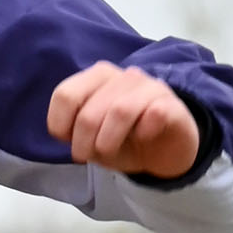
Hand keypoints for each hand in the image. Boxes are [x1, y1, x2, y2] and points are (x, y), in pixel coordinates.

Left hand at [47, 61, 199, 178]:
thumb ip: (73, 128)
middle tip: (85, 156)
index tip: (67, 141)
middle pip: (89, 111)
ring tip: (107, 152)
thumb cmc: (122, 139)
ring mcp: (150, 88)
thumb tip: (65, 133)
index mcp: (96, 77)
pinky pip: (155, 114)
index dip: (60, 124)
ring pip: (120, 111)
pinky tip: (143, 138)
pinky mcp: (172, 104)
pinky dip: (144, 131)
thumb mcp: (90, 136)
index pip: (65, 95)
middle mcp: (122, 76)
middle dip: (82, 141)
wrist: (165, 150)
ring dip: (107, 140)